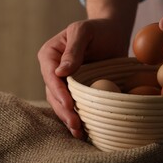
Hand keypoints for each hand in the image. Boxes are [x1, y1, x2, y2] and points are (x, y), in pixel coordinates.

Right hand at [38, 19, 129, 138]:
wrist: (112, 34)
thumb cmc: (99, 29)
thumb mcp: (84, 31)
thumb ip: (73, 49)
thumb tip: (61, 72)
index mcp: (50, 54)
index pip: (51, 76)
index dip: (59, 91)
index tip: (69, 104)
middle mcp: (54, 70)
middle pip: (54, 94)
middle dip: (64, 110)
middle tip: (76, 125)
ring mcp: (65, 82)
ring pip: (62, 103)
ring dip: (69, 118)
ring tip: (79, 133)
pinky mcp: (77, 89)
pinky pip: (75, 104)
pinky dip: (78, 116)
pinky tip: (84, 129)